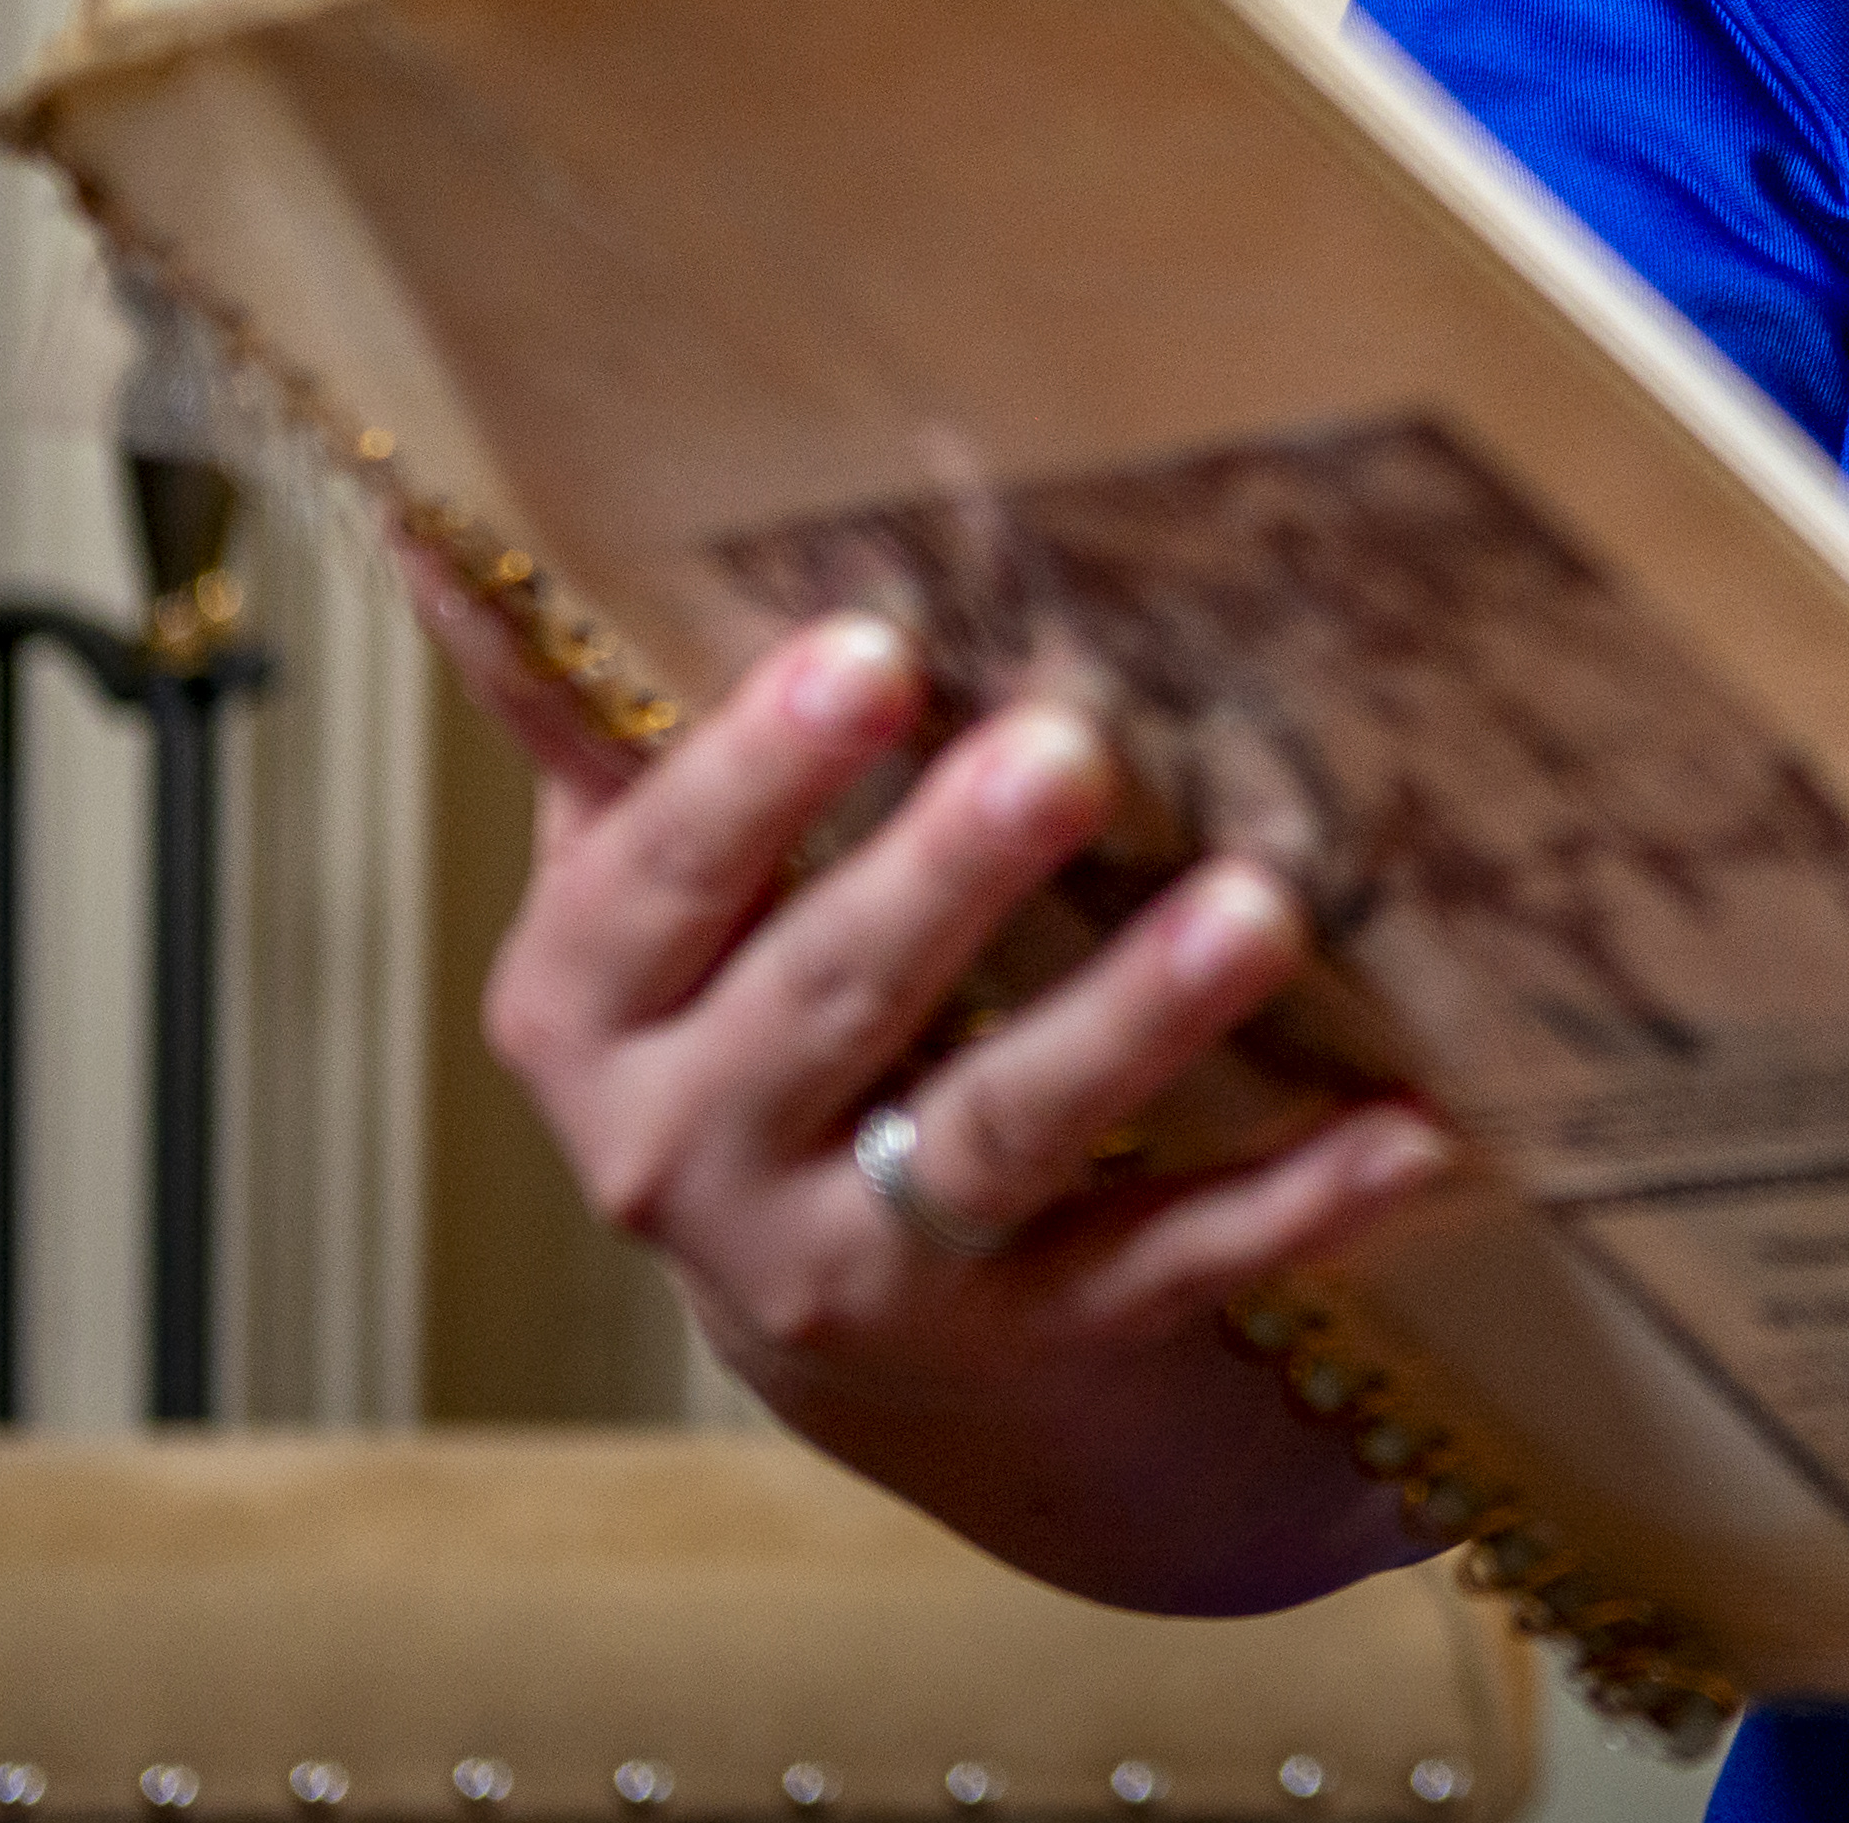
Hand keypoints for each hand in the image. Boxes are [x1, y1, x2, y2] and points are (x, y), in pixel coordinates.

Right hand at [417, 551, 1454, 1610]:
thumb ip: (582, 711)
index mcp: (589, 1014)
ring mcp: (856, 1270)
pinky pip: (1163, 1263)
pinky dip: (1291, 1204)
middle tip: (1066, 750)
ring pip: (994, 1136)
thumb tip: (438, 506)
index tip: (870, 648)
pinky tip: (1410, 1137)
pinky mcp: (1026, 1341)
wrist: (856, 1320)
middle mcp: (691, 1157)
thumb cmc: (757, 1012)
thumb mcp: (650, 885)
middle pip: (828, 999)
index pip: (659, 883)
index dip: (754, 775)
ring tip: (1256, 907)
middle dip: (946, 875)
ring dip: (1128, 1017)